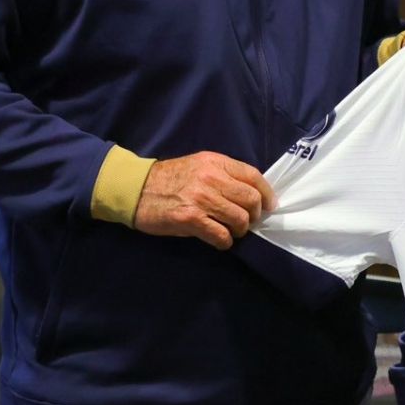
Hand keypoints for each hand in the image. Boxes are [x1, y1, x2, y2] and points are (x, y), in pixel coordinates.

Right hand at [132, 152, 274, 250]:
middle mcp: (211, 178)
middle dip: (255, 215)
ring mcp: (201, 199)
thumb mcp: (199, 165)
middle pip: (251, 200)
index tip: (269, 206)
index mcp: (216, 162)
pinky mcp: (190, 219)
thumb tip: (252, 193)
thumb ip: (224, 174)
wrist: (136, 189)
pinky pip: (221, 235)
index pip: (254, 176)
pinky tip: (219, 241)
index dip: (267, 194)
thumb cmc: (170, 179)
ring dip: (240, 230)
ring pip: (240, 219)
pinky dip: (225, 242)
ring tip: (231, 231)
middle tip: (247, 222)